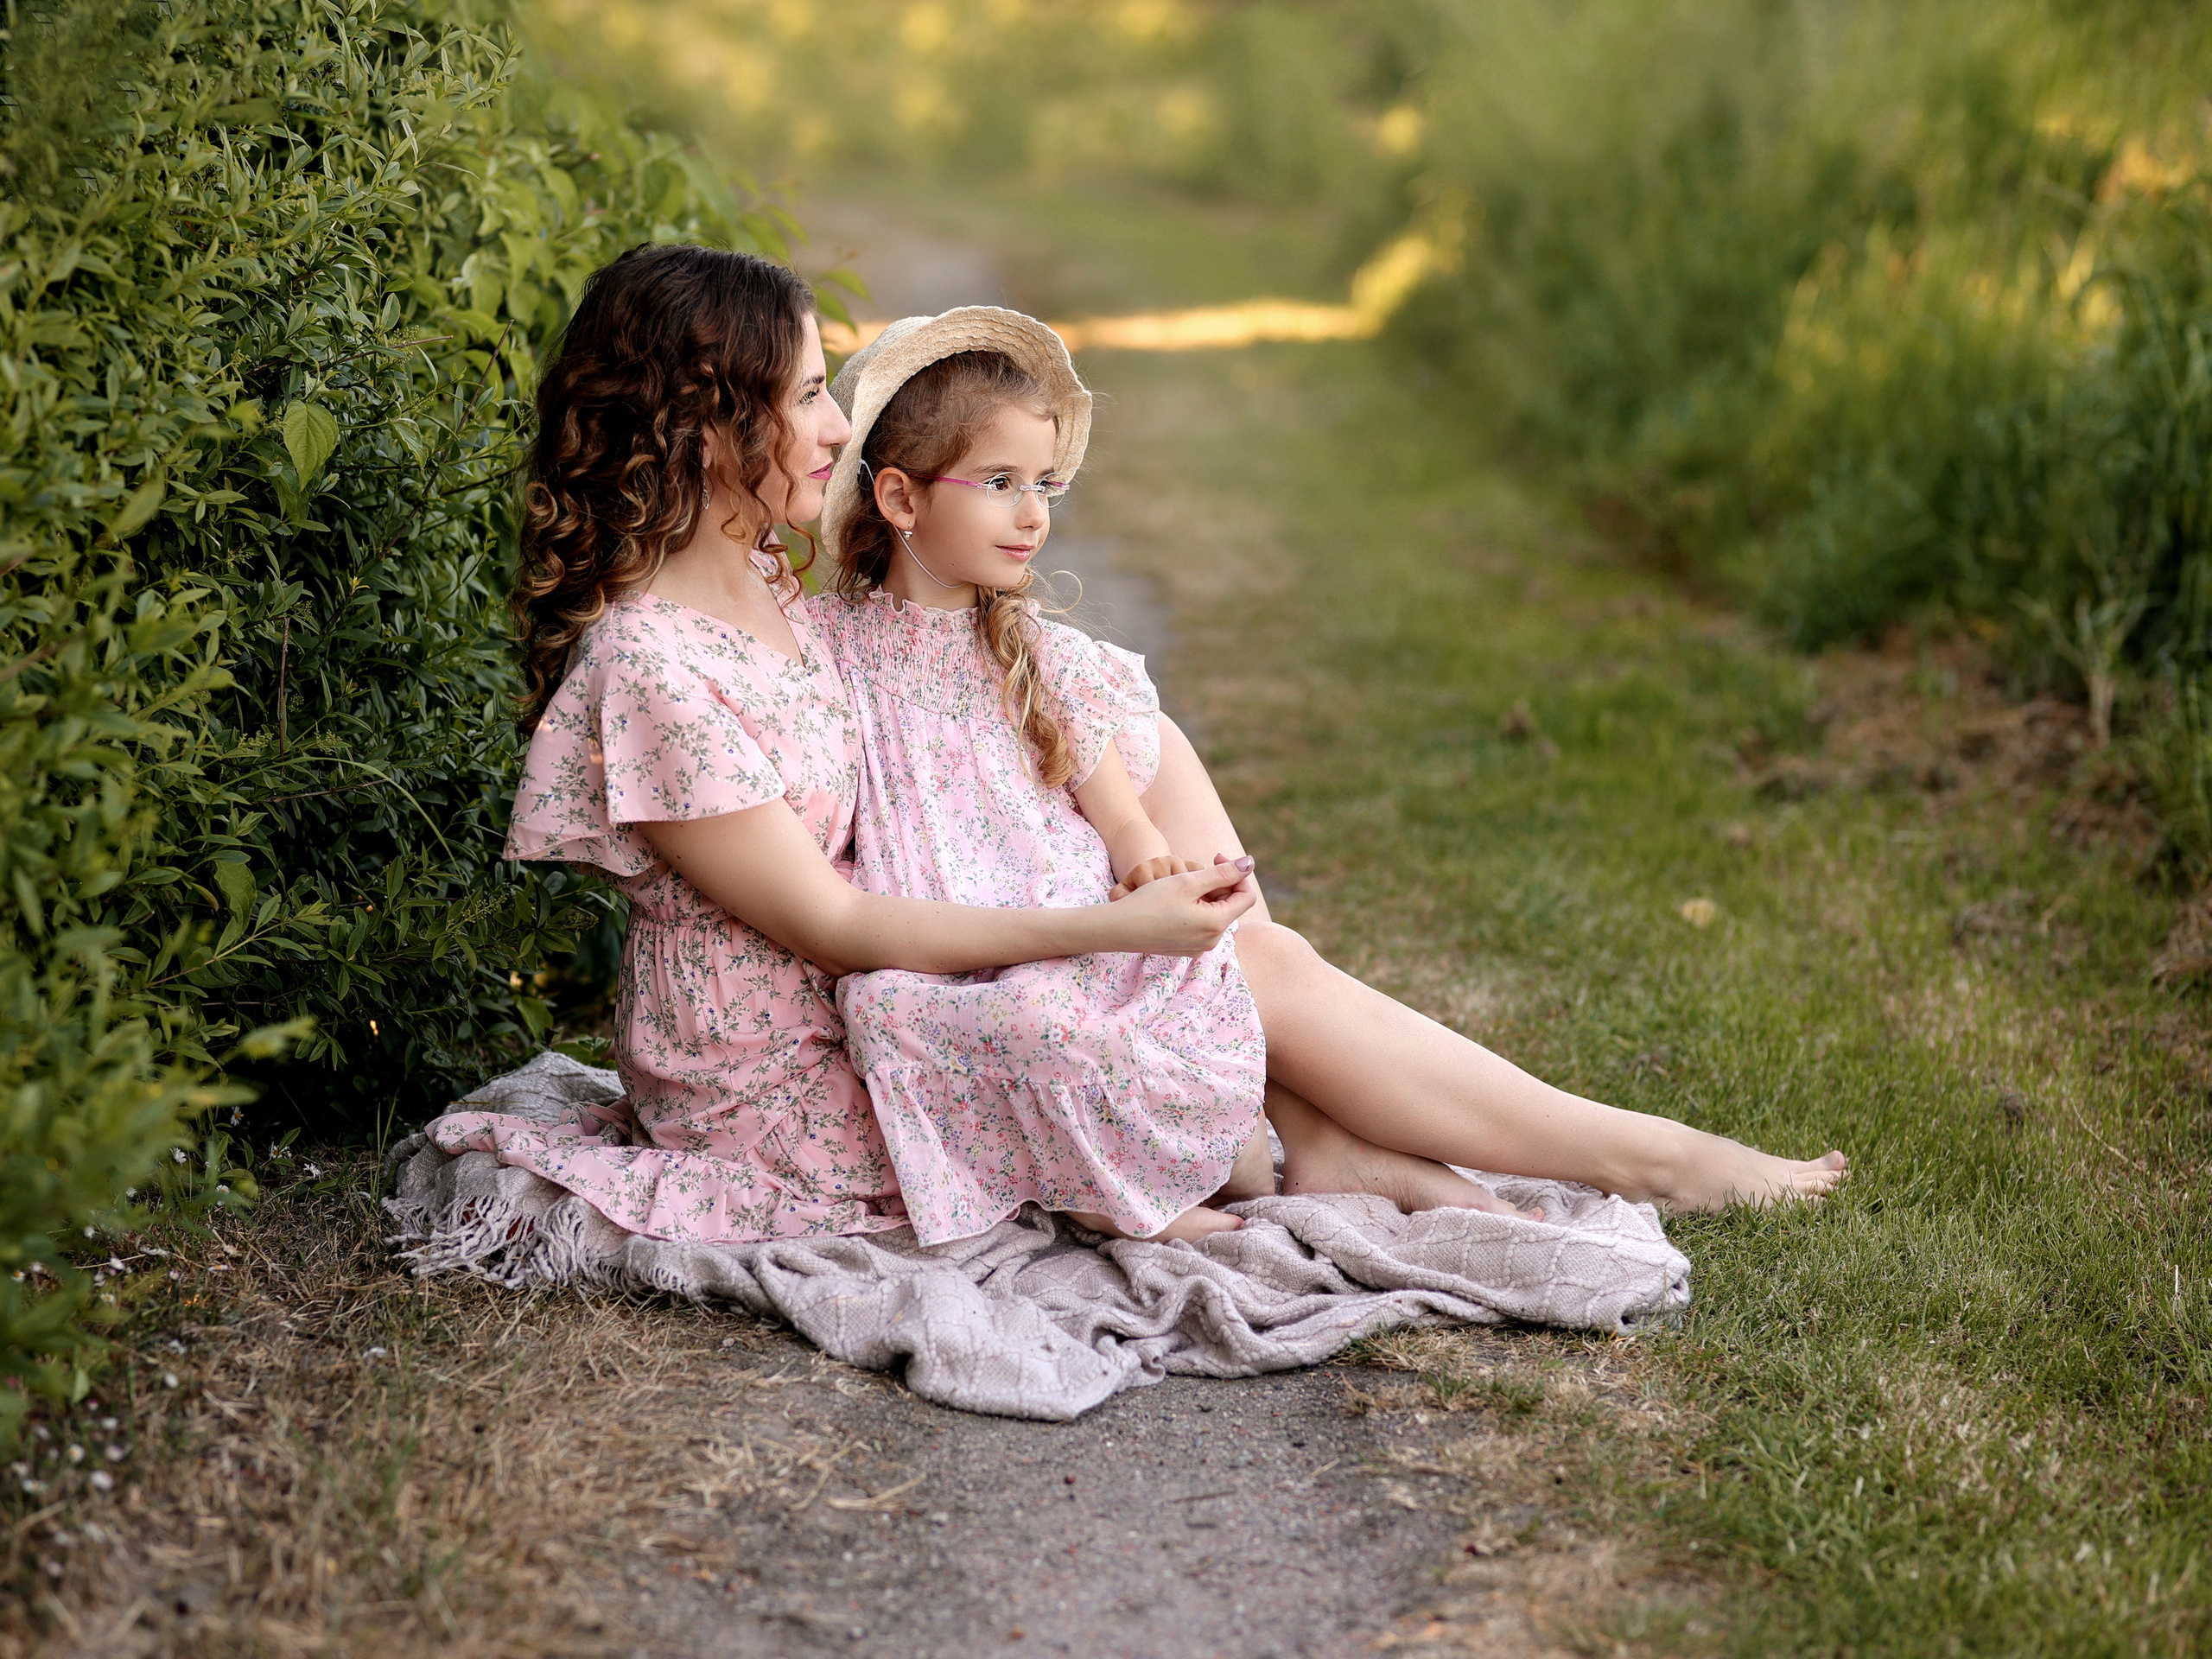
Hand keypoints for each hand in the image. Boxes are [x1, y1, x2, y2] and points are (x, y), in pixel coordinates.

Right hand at [1099, 858, 1257, 955]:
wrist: (1118, 928)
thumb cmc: (1151, 902)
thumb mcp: (1188, 882)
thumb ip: (1223, 873)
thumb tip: (1249, 862)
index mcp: (1216, 924)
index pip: (1246, 895)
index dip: (1237, 873)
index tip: (1216, 857)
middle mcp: (1212, 941)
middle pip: (1230, 905)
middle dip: (1219, 885)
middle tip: (1193, 872)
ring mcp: (1199, 947)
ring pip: (1215, 914)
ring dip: (1206, 896)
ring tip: (1180, 887)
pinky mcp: (1186, 949)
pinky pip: (1201, 925)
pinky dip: (1195, 909)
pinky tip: (1173, 903)